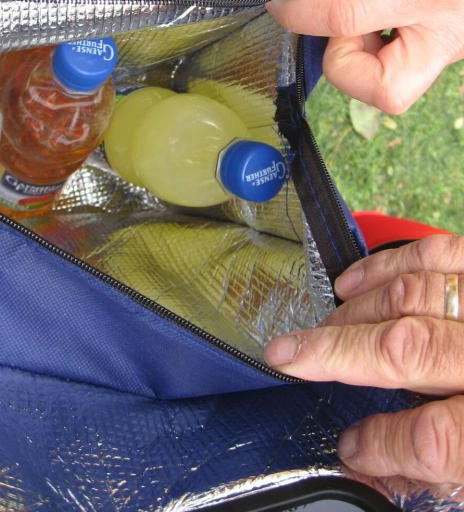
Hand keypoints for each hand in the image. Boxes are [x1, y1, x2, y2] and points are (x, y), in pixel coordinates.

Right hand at [263, 235, 463, 484]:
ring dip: (355, 311)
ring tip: (323, 328)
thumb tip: (366, 468)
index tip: (351, 448)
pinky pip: (433, 252)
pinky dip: (385, 265)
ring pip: (410, 295)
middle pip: (404, 348)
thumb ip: (437, 474)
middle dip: (335, 353)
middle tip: (287, 355)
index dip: (382, 445)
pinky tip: (354, 282)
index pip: (433, 438)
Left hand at [267, 0, 463, 113]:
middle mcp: (447, 33)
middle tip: (348, 21)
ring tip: (371, 17)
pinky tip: (384, 24)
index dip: (300, 14)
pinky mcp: (446, 62)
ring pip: (387, 92)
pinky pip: (396, 77)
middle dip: (345, 61)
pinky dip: (375, 56)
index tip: (282, 1)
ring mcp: (452, 54)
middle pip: (381, 90)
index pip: (345, 17)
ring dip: (359, 59)